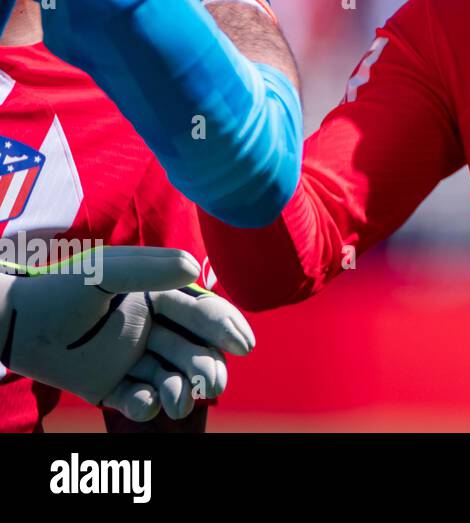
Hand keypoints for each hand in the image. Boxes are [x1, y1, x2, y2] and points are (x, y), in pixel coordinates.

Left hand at [0, 247, 253, 421]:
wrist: (12, 322)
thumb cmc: (58, 289)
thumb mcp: (104, 271)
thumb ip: (149, 268)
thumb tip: (195, 271)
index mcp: (155, 297)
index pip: (198, 312)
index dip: (223, 326)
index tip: (243, 345)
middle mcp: (149, 328)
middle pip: (191, 349)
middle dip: (207, 366)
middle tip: (214, 382)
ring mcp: (130, 358)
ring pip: (170, 377)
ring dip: (182, 389)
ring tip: (179, 400)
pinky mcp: (108, 386)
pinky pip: (136, 399)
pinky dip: (145, 405)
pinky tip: (144, 403)